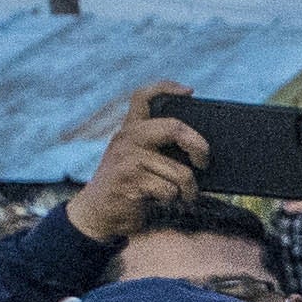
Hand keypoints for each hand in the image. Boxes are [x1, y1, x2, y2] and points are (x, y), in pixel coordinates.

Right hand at [64, 85, 209, 246]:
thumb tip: (198, 149)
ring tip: (184, 195)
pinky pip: (170, 190)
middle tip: (203, 162)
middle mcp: (127, 138)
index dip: (167, 87)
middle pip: (174, 128)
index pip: (143, 96)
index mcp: (130, 129)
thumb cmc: (129, 187)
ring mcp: (128, 159)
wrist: (98, 214)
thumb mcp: (138, 160)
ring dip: (189, 190)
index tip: (189, 91)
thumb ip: (158, 148)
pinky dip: (175, 200)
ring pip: (180, 171)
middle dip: (199, 146)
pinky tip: (164, 202)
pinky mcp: (130, 180)